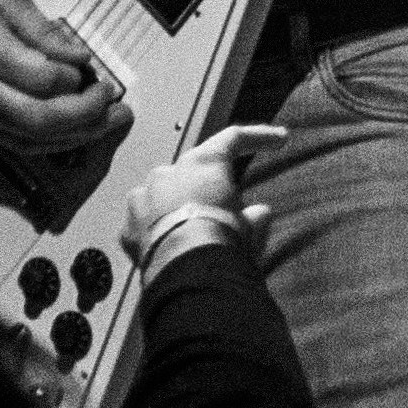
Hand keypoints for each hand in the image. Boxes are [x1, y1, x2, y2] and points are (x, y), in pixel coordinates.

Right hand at [0, 0, 122, 142]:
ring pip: (32, 138)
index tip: (88, 63)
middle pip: (38, 117)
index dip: (73, 74)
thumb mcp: (0, 1)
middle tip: (110, 97)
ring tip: (109, 119)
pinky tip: (80, 131)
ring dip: (79, 133)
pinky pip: (21, 145)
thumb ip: (42, 29)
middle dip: (86, 113)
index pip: (38, 76)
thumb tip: (76, 55)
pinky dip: (56, 142)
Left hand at [127, 124, 285, 251]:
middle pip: (192, 171)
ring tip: (191, 230)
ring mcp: (143, 198)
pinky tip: (168, 245)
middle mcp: (169, 173)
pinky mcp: (127, 228)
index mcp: (203, 163)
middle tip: (220, 207)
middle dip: (205, 186)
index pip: (234, 138)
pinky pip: (145, 223)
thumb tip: (259, 213)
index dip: (259, 137)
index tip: (279, 139)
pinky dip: (157, 230)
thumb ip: (253, 216)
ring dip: (177, 206)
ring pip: (162, 195)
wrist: (184, 270)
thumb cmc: (222, 238)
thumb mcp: (251, 227)